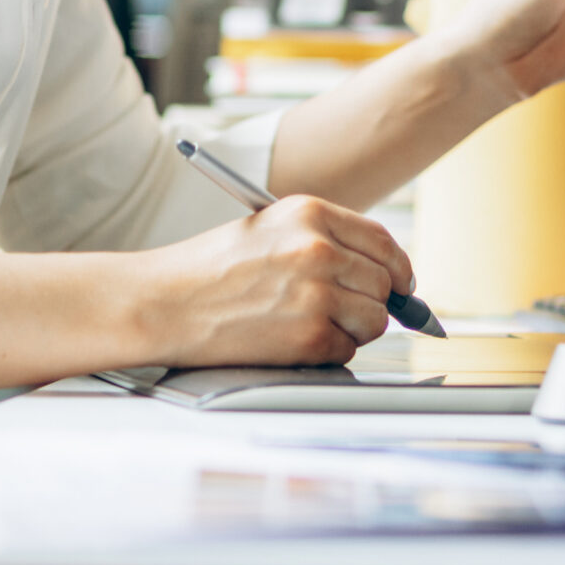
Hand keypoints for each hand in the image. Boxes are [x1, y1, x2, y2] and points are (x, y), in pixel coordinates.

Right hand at [132, 196, 411, 368]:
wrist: (164, 303)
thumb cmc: (210, 269)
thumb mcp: (270, 230)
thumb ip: (326, 243)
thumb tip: (385, 278)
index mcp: (310, 213)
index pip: (382, 241)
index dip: (397, 267)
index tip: (400, 284)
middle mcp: (317, 248)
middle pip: (384, 283)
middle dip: (374, 302)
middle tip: (347, 311)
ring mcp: (315, 293)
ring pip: (373, 320)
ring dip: (351, 329)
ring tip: (308, 323)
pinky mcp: (308, 335)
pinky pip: (346, 350)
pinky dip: (327, 351)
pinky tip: (291, 339)